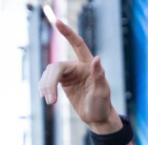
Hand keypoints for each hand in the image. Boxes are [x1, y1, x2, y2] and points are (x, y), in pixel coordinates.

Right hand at [39, 19, 121, 133]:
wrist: (97, 119)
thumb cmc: (102, 105)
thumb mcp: (102, 92)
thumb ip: (99, 75)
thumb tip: (97, 58)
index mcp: (87, 65)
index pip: (77, 44)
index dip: (67, 32)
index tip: (56, 21)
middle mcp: (77, 67)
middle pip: (56, 67)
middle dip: (50, 82)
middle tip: (50, 100)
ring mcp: (69, 75)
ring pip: (50, 74)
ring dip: (46, 87)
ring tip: (50, 102)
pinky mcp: (63, 83)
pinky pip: (49, 81)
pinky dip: (45, 88)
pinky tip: (46, 98)